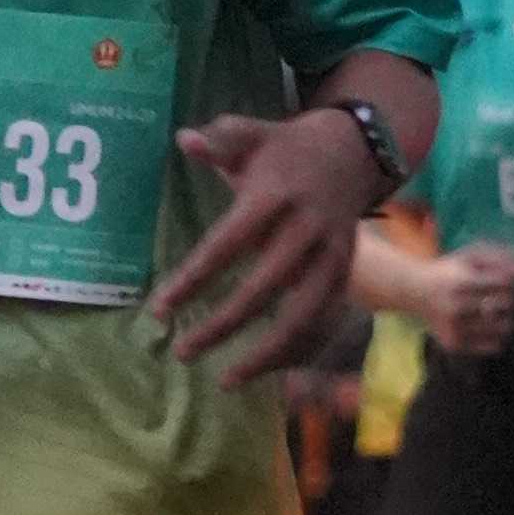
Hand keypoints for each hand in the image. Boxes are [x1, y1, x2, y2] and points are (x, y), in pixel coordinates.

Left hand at [154, 110, 372, 389]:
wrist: (353, 153)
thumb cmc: (286, 149)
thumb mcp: (254, 134)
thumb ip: (221, 140)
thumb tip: (185, 141)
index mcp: (274, 197)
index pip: (227, 245)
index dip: (193, 279)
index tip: (160, 310)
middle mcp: (305, 230)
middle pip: (262, 290)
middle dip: (222, 326)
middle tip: (183, 354)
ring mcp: (331, 256)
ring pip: (301, 317)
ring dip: (265, 354)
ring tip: (227, 380)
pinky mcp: (345, 274)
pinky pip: (321, 322)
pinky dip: (294, 351)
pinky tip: (263, 371)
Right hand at [422, 239, 513, 356]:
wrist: (414, 290)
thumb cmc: (449, 270)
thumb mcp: (469, 256)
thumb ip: (498, 258)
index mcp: (463, 282)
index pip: (506, 283)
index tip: (512, 281)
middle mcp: (458, 307)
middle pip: (507, 307)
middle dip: (513, 300)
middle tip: (509, 298)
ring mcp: (455, 328)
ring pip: (502, 330)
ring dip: (508, 319)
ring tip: (502, 313)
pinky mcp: (454, 343)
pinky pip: (491, 346)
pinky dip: (498, 337)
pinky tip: (491, 326)